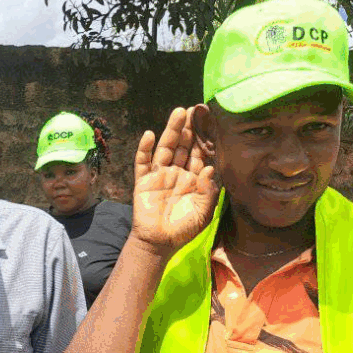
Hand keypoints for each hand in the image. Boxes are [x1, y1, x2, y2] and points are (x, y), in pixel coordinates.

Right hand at [130, 107, 218, 256]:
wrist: (159, 243)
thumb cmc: (183, 230)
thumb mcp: (204, 213)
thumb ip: (208, 191)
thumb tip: (210, 167)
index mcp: (193, 180)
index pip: (199, 155)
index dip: (204, 139)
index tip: (209, 122)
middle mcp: (176, 173)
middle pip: (183, 146)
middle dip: (188, 128)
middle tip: (193, 109)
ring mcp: (159, 176)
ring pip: (165, 148)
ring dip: (171, 131)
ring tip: (178, 113)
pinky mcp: (143, 182)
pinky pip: (142, 162)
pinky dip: (144, 149)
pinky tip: (148, 135)